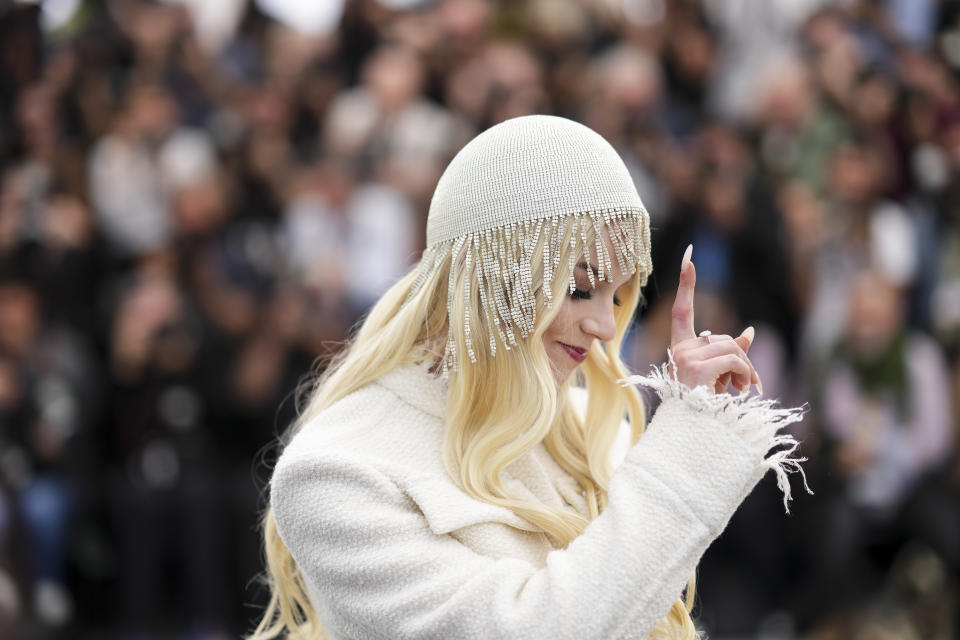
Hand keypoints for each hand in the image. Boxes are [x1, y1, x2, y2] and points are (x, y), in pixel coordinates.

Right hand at [669, 245, 761, 394]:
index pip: (682, 310)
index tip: (689, 255)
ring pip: (732, 347)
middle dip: (742, 359)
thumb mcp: (721, 377)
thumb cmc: (708, 409)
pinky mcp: (696, 367)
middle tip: (748, 387)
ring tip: (744, 391)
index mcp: (681, 350)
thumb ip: (733, 354)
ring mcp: (685, 358)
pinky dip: (744, 374)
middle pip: (724, 337)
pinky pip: (733, 359)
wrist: (696, 436)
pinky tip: (741, 391)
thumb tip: (751, 331)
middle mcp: (679, 351)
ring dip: (747, 370)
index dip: (686, 282)